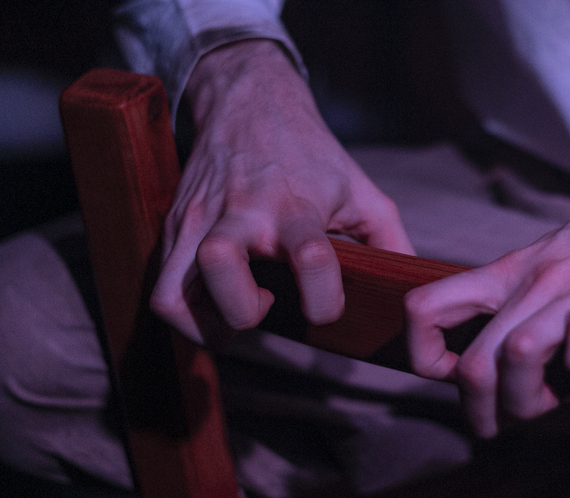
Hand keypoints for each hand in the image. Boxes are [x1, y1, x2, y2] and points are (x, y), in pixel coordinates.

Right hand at [150, 40, 413, 343]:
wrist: (249, 102)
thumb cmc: (312, 155)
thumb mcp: (362, 190)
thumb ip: (391, 240)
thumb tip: (410, 288)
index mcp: (296, 206)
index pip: (312, 258)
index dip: (324, 300)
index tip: (325, 308)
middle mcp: (242, 212)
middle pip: (221, 268)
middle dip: (245, 312)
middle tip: (268, 307)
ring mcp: (200, 220)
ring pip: (172, 288)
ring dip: (203, 323)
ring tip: (234, 314)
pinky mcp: (174, 226)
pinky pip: (159, 287)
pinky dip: (183, 313)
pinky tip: (215, 303)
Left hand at [405, 164, 569, 436]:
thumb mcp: (541, 269)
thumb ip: (508, 308)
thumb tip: (474, 366)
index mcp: (503, 276)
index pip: (423, 308)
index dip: (424, 355)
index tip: (452, 376)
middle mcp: (530, 285)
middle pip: (473, 365)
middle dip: (481, 411)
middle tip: (503, 422)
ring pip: (518, 355)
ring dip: (531, 397)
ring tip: (557, 396)